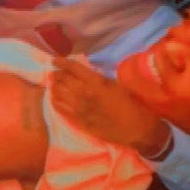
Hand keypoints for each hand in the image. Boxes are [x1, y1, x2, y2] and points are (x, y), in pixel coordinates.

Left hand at [48, 61, 168, 154]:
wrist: (136, 130)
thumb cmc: (133, 104)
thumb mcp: (118, 85)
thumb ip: (100, 79)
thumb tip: (88, 75)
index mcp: (96, 83)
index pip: (73, 68)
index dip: (62, 62)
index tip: (55, 60)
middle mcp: (84, 94)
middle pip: (63, 81)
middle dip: (57, 75)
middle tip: (55, 73)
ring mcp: (80, 109)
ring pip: (59, 95)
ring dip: (55, 88)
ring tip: (53, 84)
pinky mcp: (79, 122)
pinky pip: (61, 111)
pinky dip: (56, 103)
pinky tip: (54, 99)